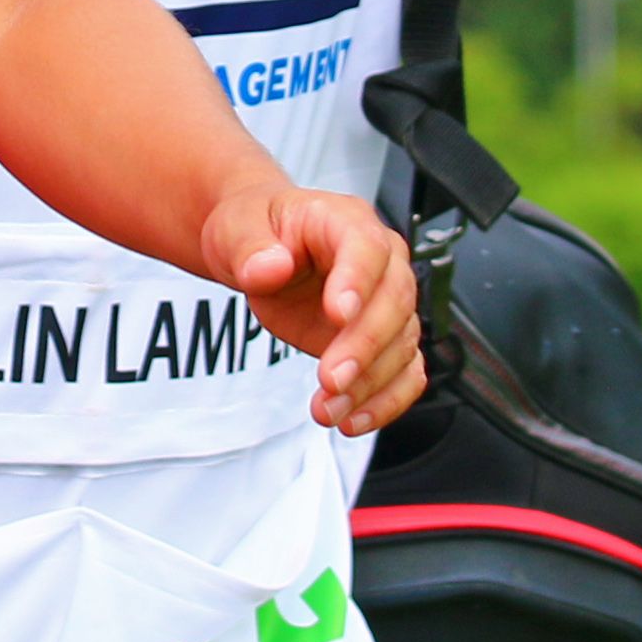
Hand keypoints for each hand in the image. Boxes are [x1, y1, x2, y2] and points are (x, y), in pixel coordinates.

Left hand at [199, 182, 426, 434]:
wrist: (263, 252)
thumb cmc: (257, 231)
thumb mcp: (237, 228)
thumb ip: (250, 248)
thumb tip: (269, 267)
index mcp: (346, 221)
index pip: (365, 247)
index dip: (357, 281)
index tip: (338, 314)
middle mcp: (380, 261)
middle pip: (394, 301)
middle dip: (365, 347)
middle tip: (331, 380)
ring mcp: (386, 302)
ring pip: (402, 343)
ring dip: (370, 384)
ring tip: (328, 411)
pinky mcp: (383, 341)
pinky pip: (405, 372)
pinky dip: (387, 401)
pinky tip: (355, 420)